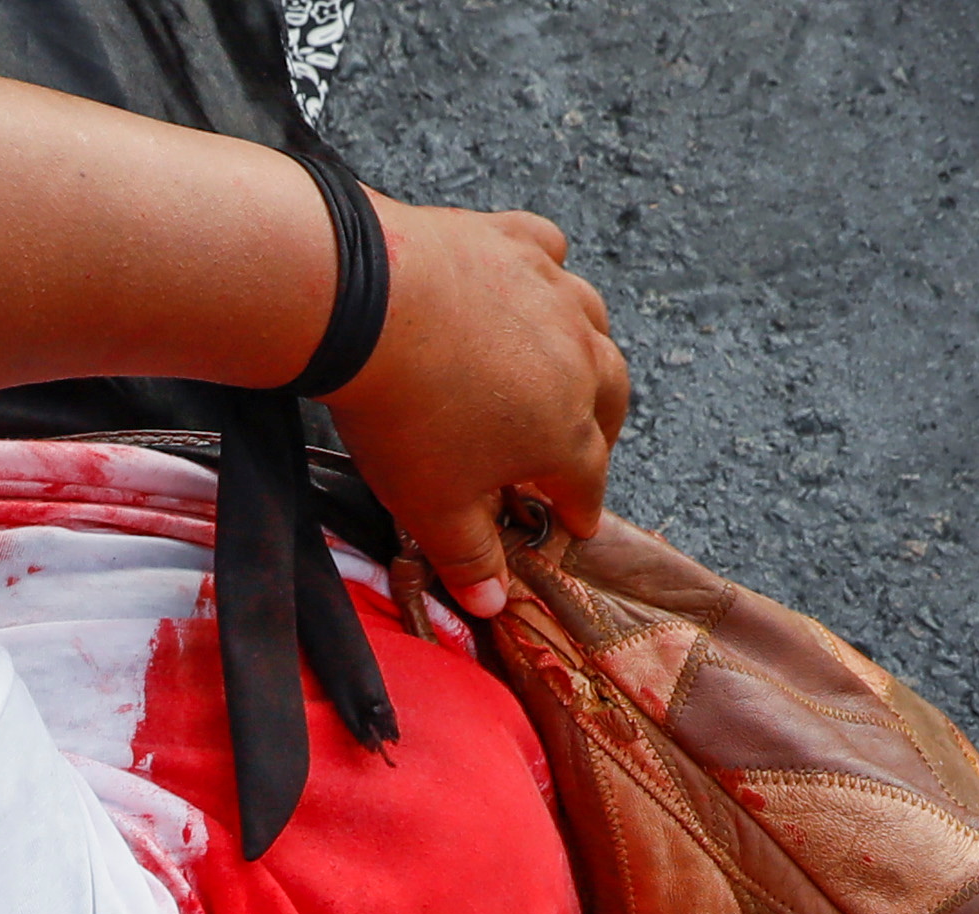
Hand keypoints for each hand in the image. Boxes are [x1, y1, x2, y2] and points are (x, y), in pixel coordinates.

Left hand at [329, 200, 627, 618]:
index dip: (580, 509)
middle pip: (608, 401)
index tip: (576, 524)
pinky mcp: (515, 242)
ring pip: (593, 327)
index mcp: (565, 434)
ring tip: (569, 372)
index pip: (586, 483)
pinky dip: (549, 274)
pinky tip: (537, 283)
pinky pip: (550, 257)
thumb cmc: (405, 417)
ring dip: (588, 354)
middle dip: (600, 431)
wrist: (369, 306)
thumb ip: (469, 558)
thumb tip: (493, 605)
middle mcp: (579, 360)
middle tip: (581, 450)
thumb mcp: (432, 508)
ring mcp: (553, 294)